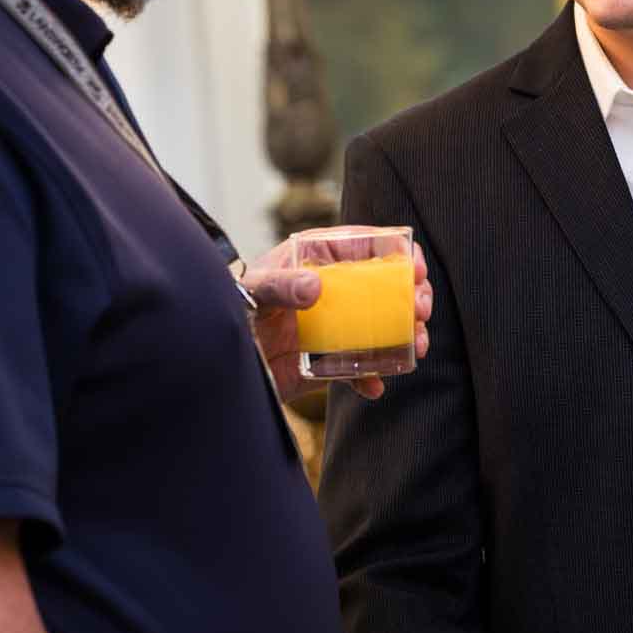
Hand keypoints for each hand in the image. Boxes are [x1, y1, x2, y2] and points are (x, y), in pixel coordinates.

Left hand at [240, 239, 432, 404]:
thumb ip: (280, 286)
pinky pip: (356, 368)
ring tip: (417, 347)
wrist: (210, 362)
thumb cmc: (225, 310)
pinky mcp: (323, 361)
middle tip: (422, 311)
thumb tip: (316, 288)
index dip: (395, 253)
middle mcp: (327, 291)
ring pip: (379, 325)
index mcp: (312, 260)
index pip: (361, 246)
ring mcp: (328, 326)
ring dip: (403, 335)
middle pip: (381, 286)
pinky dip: (370, 378)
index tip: (416, 267)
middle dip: (409, 297)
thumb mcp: (251, 292)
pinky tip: (374, 387)